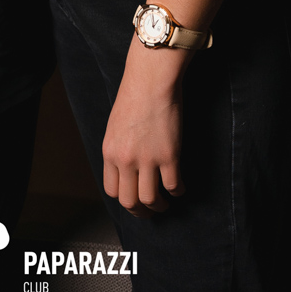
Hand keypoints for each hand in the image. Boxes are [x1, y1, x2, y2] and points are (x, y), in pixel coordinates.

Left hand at [102, 36, 186, 216]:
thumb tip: (126, 170)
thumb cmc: (134, 95)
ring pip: (151, 200)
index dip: (124, 199)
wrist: (150, 79)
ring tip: (166, 202)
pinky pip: (174, 186)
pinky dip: (178, 192)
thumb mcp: (115, 126)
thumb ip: (118, 149)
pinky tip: (180, 188)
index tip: (133, 199)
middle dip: (140, 211)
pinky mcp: (169, 155)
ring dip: (160, 206)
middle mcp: (126, 159)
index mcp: (110, 152)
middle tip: (150, 211)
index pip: (112, 190)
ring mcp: (148, 159)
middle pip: (129, 201)